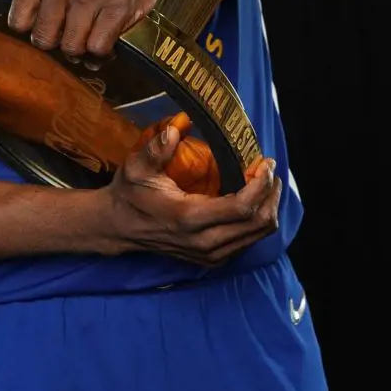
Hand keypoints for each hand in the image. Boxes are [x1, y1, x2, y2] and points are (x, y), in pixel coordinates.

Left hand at [0, 0, 167, 56]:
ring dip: (82, 43)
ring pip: (72, 46)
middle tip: (74, 23)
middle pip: (45, 38)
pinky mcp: (119, 5)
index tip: (50, 16)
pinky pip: (98, 47)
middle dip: (59, 37)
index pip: (19, 21)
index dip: (34, 26)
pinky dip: (103, 46)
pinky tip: (107, 28)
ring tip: (91, 25)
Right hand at [99, 124, 281, 265]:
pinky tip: (254, 198)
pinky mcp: (212, 260)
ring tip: (267, 181)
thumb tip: (175, 130)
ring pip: (258, 235)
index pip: (242, 208)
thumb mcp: (136, 167)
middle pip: (258, 223)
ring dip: (268, 206)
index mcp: (189, 218)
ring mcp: (210, 255)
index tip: (265, 162)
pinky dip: (258, 219)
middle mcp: (204, 242)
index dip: (261, 184)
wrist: (118, 227)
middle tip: (269, 169)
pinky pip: (248, 242)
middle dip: (271, 193)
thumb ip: (156, 149)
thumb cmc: (130, 193)